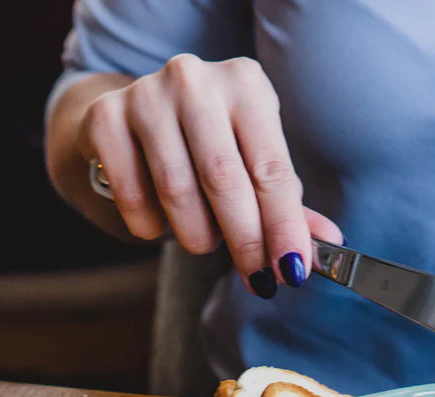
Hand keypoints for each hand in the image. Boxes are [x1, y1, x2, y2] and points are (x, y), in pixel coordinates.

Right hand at [78, 54, 342, 298]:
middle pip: (224, 180)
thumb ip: (289, 204)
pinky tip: (162, 221)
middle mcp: (195, 80)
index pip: (272, 169)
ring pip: (177, 192)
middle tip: (257, 279)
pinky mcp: (104, 117)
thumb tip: (330, 245)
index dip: (284, 227)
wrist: (135, 117)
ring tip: (206, 239)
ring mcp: (145, 94)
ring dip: (198, 235)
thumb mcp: (256, 161)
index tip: (292, 271)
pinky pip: (133, 196)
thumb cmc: (213, 144)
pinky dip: (152, 226)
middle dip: (245, 241)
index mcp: (247, 84)